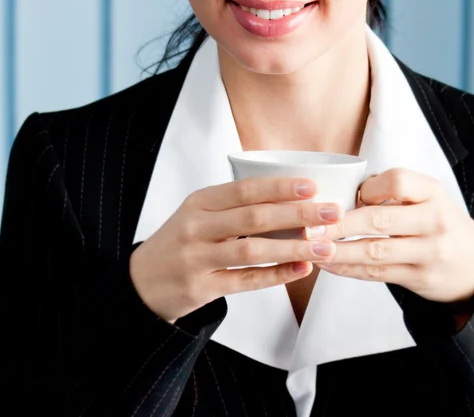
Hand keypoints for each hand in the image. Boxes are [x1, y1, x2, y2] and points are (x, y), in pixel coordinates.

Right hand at [129, 177, 342, 322]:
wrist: (142, 280)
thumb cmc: (180, 241)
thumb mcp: (196, 213)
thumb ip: (232, 206)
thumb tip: (286, 198)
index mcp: (198, 202)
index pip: (243, 190)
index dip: (278, 187)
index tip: (311, 186)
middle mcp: (196, 227)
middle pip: (253, 218)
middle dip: (296, 213)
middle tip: (330, 213)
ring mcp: (197, 258)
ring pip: (252, 251)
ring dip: (292, 247)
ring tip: (324, 246)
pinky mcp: (202, 287)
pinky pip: (245, 281)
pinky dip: (275, 275)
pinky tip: (300, 270)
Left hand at [310, 168, 473, 303]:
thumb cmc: (433, 220)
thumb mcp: (423, 196)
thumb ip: (388, 190)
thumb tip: (338, 192)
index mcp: (431, 192)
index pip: (397, 181)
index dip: (368, 188)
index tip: (348, 195)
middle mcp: (434, 220)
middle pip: (379, 220)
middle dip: (338, 224)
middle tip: (307, 226)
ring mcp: (430, 252)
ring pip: (374, 251)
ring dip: (337, 251)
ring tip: (309, 248)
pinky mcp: (421, 277)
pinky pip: (376, 273)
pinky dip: (347, 269)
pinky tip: (327, 264)